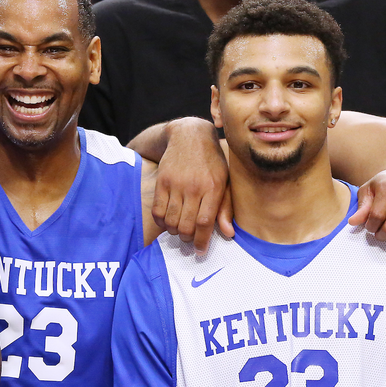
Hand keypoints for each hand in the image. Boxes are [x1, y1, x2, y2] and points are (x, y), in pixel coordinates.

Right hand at [152, 119, 231, 251]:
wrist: (190, 136)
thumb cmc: (212, 162)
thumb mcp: (225, 181)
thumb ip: (226, 208)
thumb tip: (228, 234)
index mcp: (213, 188)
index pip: (205, 223)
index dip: (201, 241)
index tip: (200, 250)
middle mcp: (194, 187)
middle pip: (186, 225)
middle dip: (187, 239)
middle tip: (189, 239)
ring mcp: (176, 184)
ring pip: (171, 221)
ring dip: (174, 232)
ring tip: (179, 230)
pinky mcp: (162, 181)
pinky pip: (157, 211)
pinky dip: (161, 222)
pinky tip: (167, 222)